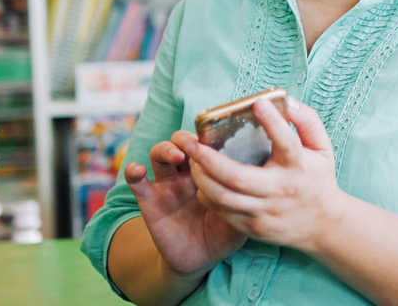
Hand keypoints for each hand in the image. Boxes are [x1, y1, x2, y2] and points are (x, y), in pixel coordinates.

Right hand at [123, 131, 246, 279]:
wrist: (199, 260)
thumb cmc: (223, 234)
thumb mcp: (240, 218)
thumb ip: (248, 202)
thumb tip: (263, 185)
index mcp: (210, 172)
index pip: (205, 144)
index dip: (208, 137)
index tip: (216, 137)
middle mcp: (187, 173)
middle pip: (180, 142)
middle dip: (185, 138)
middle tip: (194, 144)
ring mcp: (167, 185)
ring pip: (159, 154)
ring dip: (165, 150)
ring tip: (175, 156)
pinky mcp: (150, 201)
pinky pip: (138, 183)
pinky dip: (133, 172)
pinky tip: (138, 171)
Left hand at [178, 97, 348, 253]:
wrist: (324, 225)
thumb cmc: (318, 178)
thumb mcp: (322, 147)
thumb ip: (307, 121)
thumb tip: (287, 102)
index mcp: (298, 166)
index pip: (286, 143)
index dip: (273, 122)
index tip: (258, 103)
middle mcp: (280, 190)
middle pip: (238, 177)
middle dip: (208, 159)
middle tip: (189, 142)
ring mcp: (266, 212)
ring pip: (224, 198)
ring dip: (202, 178)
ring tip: (192, 161)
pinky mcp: (255, 228)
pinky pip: (224, 213)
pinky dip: (208, 196)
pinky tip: (202, 182)